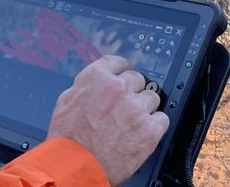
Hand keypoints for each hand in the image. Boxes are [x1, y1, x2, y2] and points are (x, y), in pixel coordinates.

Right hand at [47, 55, 168, 185]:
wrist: (75, 165)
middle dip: (131, 92)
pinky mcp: (149, 129)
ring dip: (144, 108)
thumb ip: (87, 87)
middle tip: (124, 106)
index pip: (118, 62)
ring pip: (152, 97)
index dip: (121, 71)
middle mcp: (118, 88)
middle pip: (137, 79)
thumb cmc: (67, 138)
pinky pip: (162, 119)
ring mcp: (136, 108)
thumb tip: (96, 84)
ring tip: (133, 122)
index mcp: (96, 77)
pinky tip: (143, 132)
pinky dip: (155, 126)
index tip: (124, 75)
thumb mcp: (67, 100)